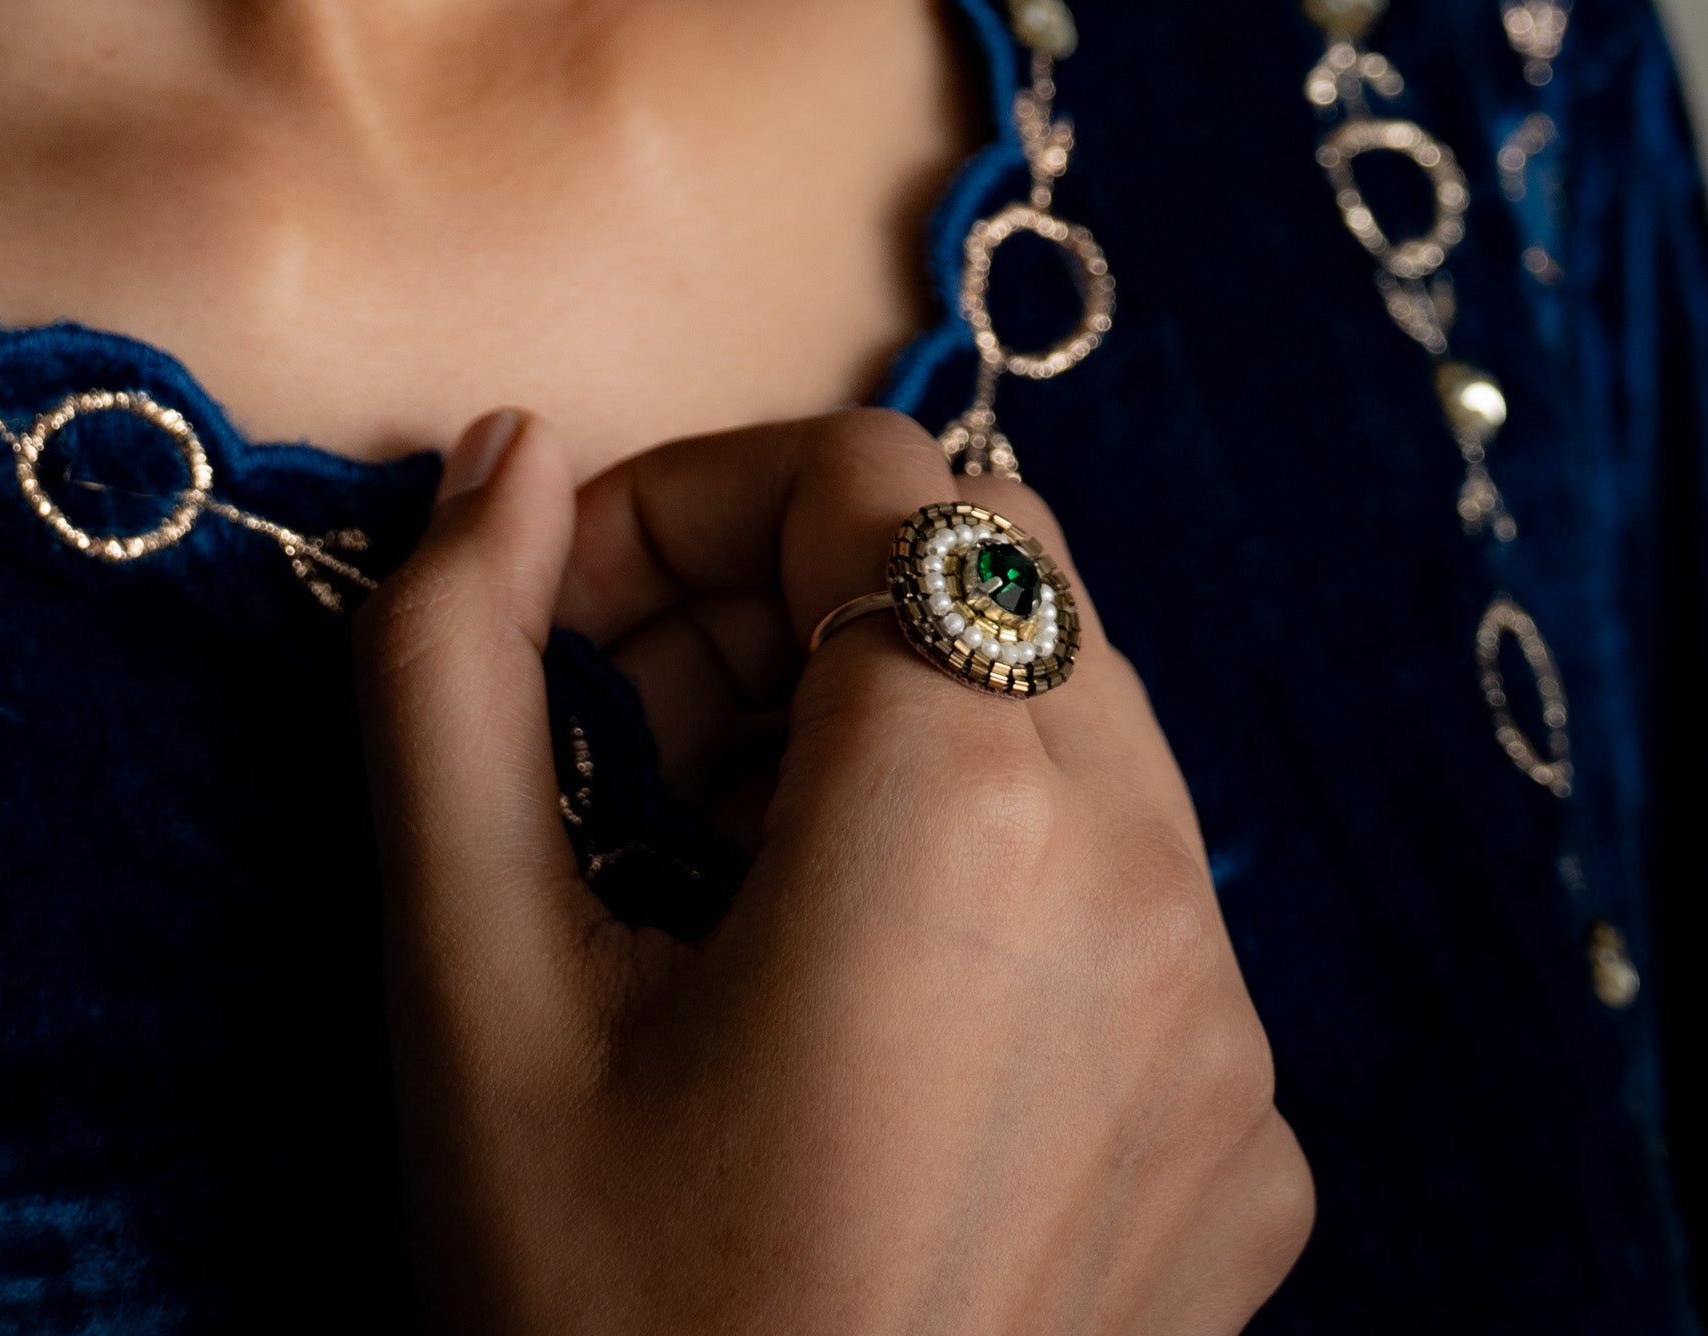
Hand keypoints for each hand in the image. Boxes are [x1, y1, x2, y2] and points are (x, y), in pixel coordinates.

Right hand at [353, 404, 1309, 1335]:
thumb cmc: (592, 1328)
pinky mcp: (1253, 1152)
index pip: (864, 475)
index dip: (686, 504)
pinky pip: (1134, 902)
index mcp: (971, 811)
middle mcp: (1154, 887)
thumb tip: (504, 459)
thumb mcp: (471, 984)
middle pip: (992, 568)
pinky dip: (992, 884)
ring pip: (1073, 722)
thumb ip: (455, 666)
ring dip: (887, 733)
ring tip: (721, 883)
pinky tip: (849, 1032)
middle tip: (632, 746)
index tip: (564, 627)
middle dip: (791, 599)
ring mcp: (1229, 1032)